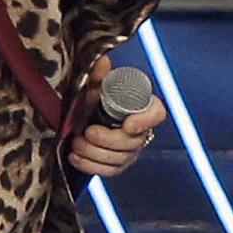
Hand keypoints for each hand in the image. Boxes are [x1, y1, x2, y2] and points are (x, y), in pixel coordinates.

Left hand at [65, 59, 164, 177]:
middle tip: (87, 132)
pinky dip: (91, 166)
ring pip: (120, 159)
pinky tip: (75, 158)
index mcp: (142, 107)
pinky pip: (109, 171)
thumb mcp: (96, 85)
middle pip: (134, 142)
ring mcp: (129, 150)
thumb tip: (101, 61)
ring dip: (95, 153)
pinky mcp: (116, 164)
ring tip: (76, 143)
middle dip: (108, 140)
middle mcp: (140, 130)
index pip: (157, 114)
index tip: (127, 124)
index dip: (145, 121)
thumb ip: (100, 75)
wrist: (84, 115)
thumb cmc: (96, 98)